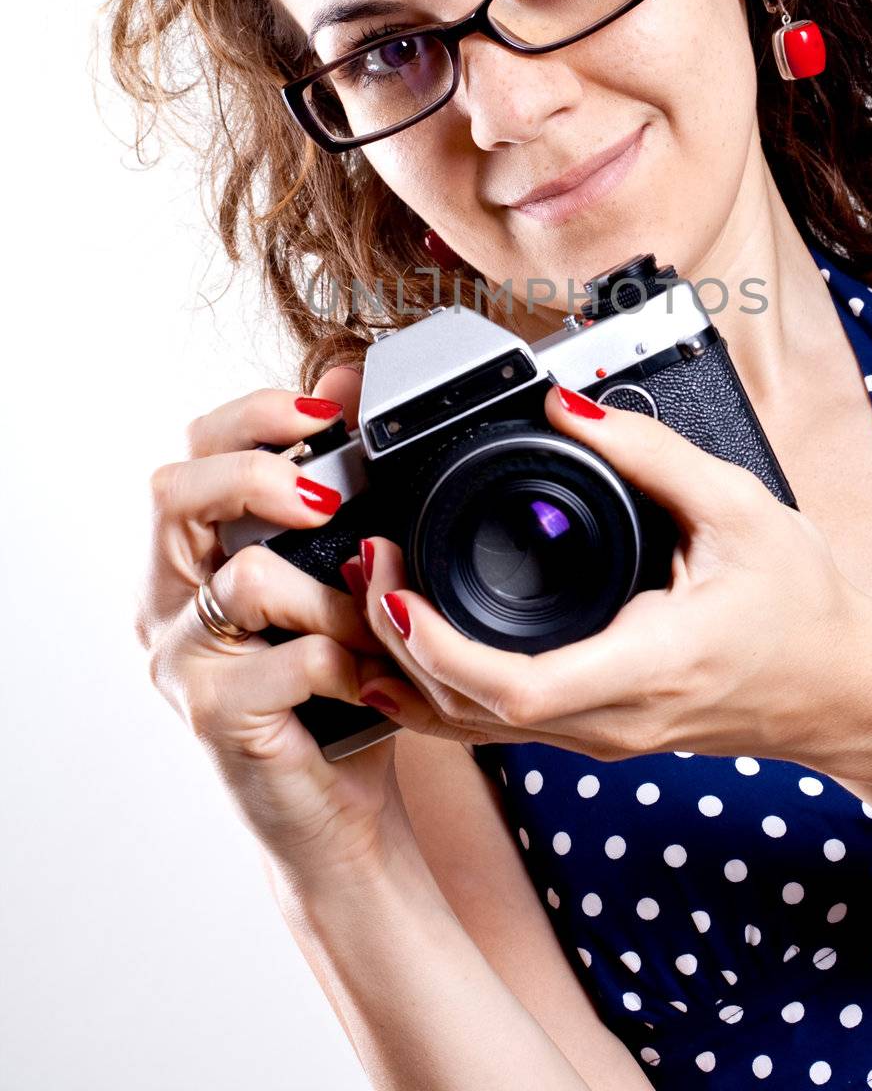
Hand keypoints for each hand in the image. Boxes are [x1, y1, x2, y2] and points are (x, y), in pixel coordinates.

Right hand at [136, 369, 412, 885]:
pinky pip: (293, 657)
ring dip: (333, 595)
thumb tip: (346, 388)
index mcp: (187, 556)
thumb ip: (330, 499)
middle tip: (326, 497)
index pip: (190, 451)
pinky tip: (372, 682)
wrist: (337, 814)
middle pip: (173, 492)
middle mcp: (164, 601)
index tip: (324, 409)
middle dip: (258, 474)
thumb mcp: (333, 580)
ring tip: (375, 624)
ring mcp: (180, 661)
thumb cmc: (334, 688)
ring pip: (244, 577)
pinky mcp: (214, 715)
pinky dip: (350, 660)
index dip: (252, 416)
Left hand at [353, 385, 868, 765]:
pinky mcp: (595, 733)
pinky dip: (439, 692)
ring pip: (474, 728)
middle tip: (371, 562)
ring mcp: (600, 737)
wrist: (840, 688)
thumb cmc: (801, 605)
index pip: (518, 688)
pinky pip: (497, 728)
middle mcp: (613, 718)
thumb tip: (568, 403)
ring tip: (375, 590)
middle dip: (400, 642)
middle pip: (472, 711)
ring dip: (410, 666)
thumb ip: (650, 452)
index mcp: (649, 664)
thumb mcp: (738, 509)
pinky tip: (402, 653)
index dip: (439, 648)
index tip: (398, 589)